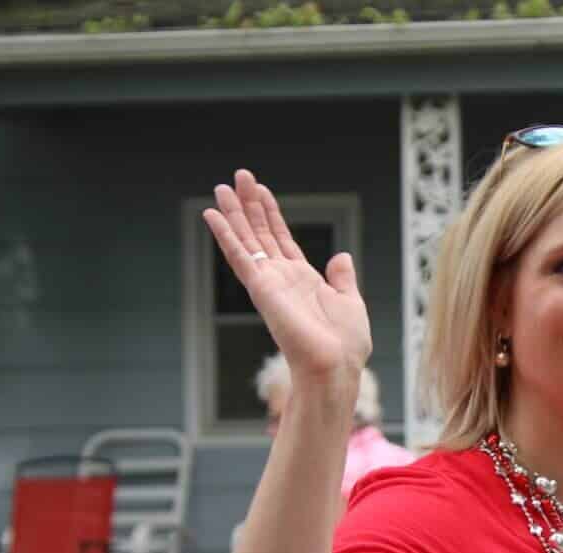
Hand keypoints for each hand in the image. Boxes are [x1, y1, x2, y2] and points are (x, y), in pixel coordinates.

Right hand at [203, 170, 370, 383]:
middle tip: (238, 176)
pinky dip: (225, 235)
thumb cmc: (345, 345)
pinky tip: (212, 215)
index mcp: (302, 280)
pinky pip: (239, 256)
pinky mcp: (261, 289)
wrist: (335, 366)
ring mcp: (268, 282)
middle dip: (249, 204)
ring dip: (234, 213)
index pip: (281, 239)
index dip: (270, 214)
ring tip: (222, 187)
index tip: (261, 190)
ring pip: (246, 239)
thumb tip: (341, 257)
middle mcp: (281, 278)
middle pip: (260, 233)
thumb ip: (342, 278)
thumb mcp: (350, 301)